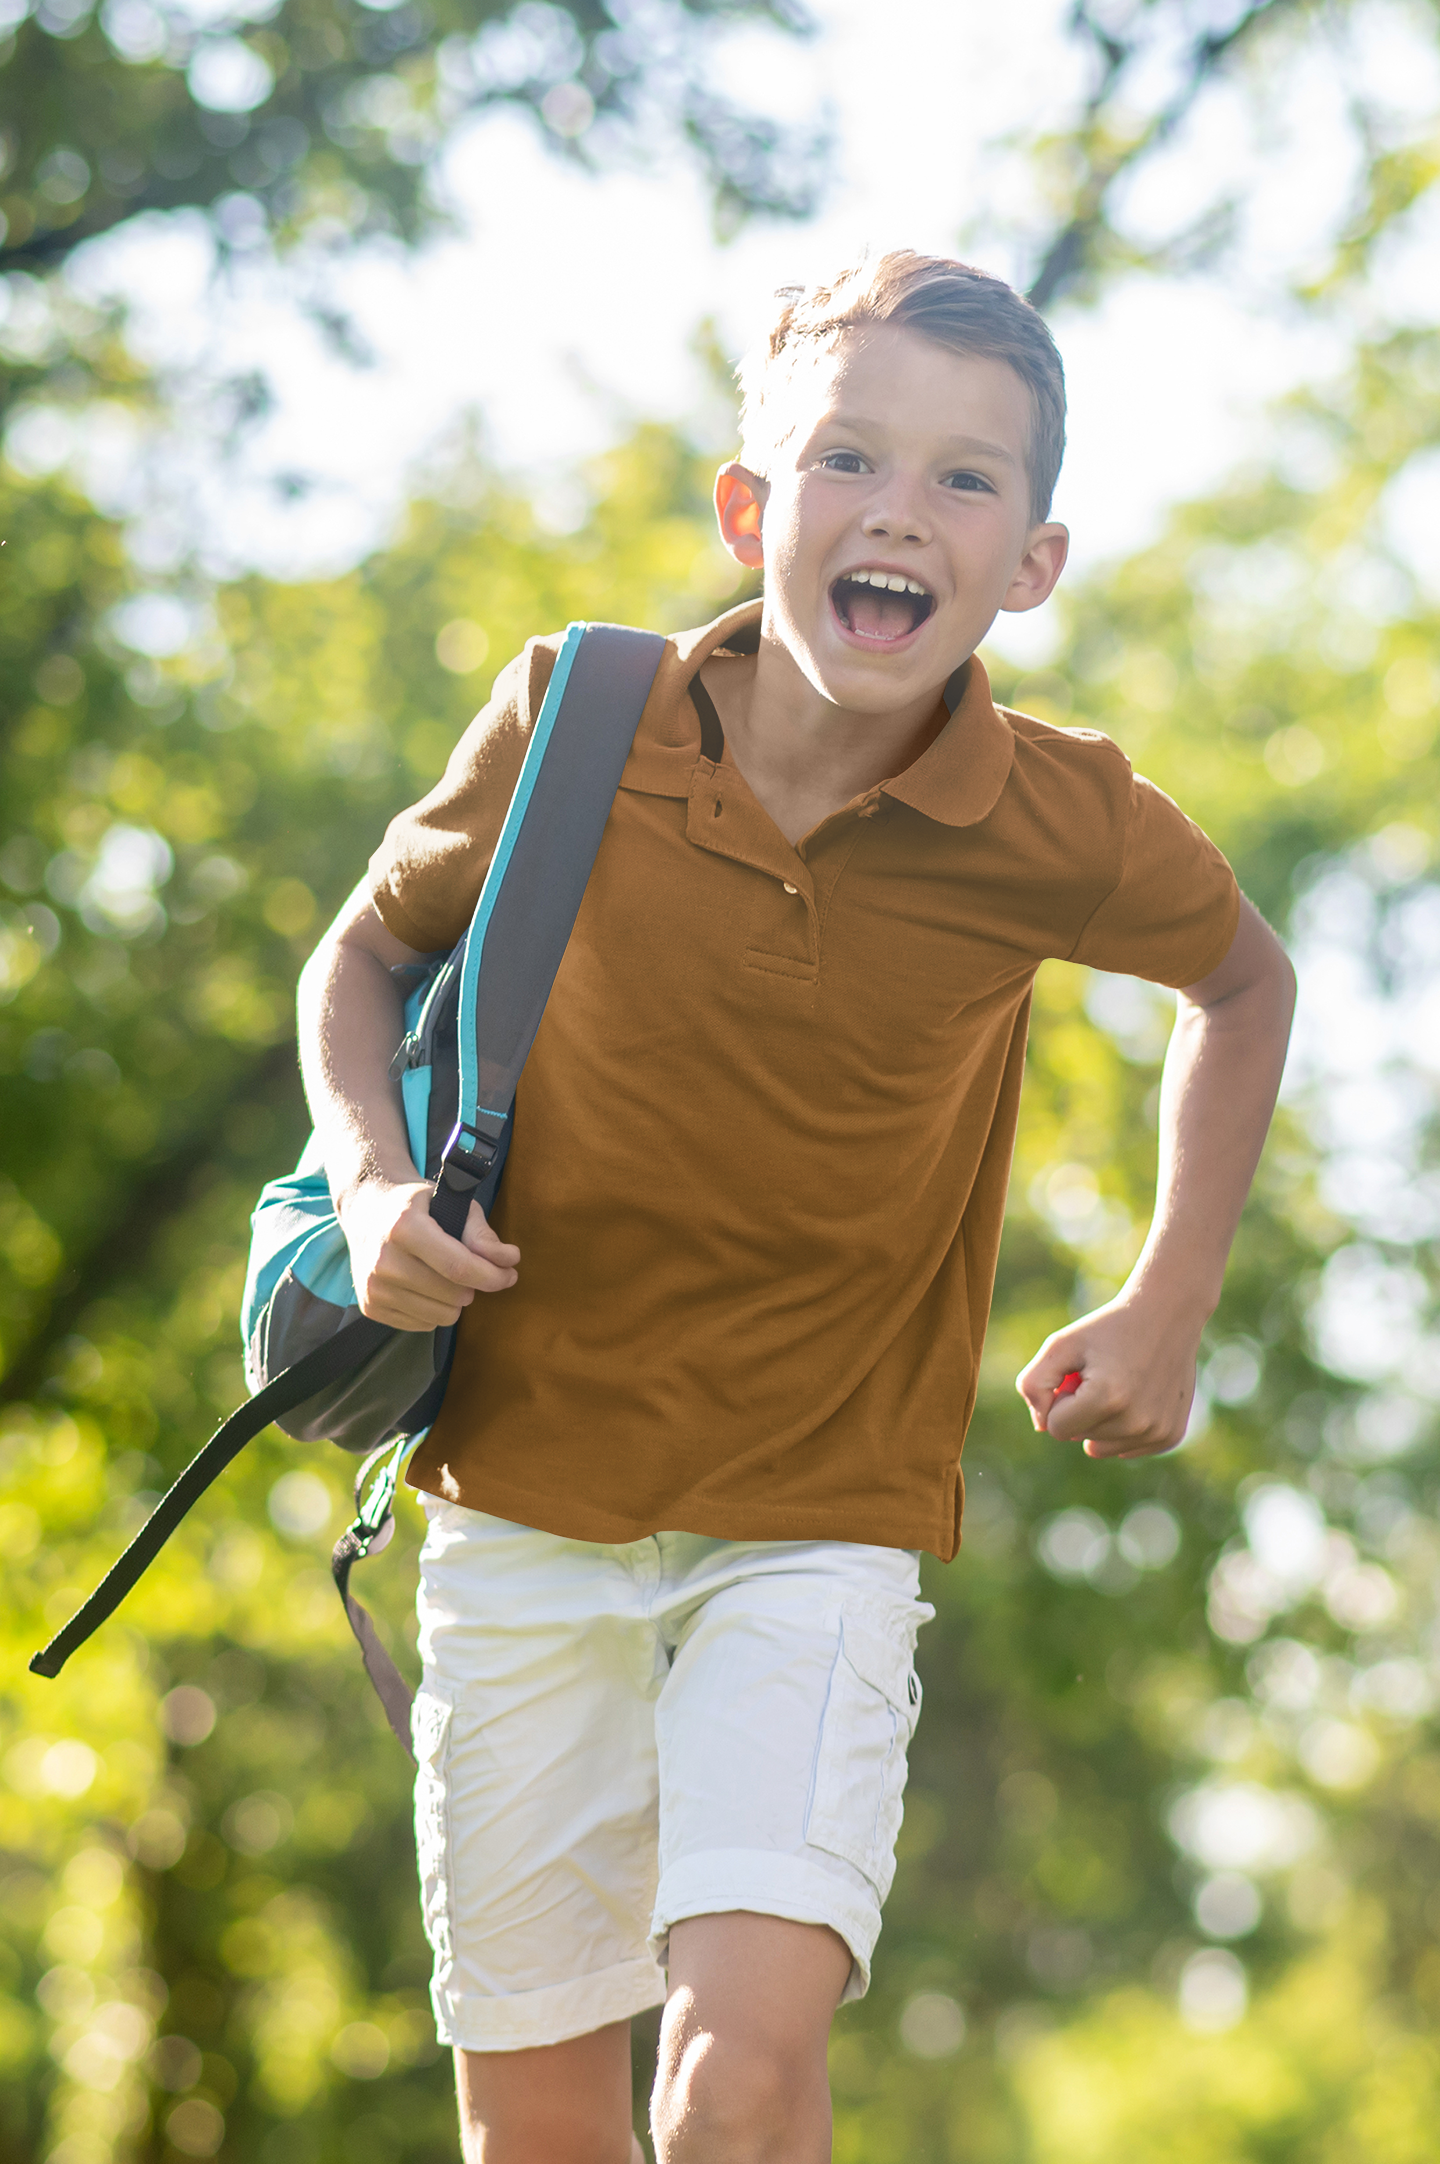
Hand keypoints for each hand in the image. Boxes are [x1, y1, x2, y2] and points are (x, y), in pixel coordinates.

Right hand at [338, 1176, 519, 1329]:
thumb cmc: (419, 1206)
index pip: (459, 1267)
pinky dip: (433, 1309)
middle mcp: (384, 1260)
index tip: (510, 1275)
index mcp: (405, 1227)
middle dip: (474, 1285)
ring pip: (442, 1316)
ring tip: (444, 1275)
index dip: (492, 1276)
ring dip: (454, 1300)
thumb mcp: (452, 1203)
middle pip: (453, 1296)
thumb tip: (508, 1261)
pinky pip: (423, 1324)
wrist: (367, 1211)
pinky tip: (424, 1285)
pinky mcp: (370, 1307)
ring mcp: (373, 1287)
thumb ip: (482, 1233)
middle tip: (470, 1268)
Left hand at [1015, 1293, 1199, 1459]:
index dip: (1060, 1398)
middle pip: (1080, 1437)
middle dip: (1081, 1408)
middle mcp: (1136, 1422)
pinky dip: (1124, 1427)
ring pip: (1102, 1447)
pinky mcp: (1171, 1436)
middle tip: (1103, 1373)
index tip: (1079, 1373)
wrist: (1167, 1315)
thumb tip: (1043, 1427)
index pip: (1056, 1428)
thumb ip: (1034, 1384)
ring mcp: (1157, 1431)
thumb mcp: (1060, 1345)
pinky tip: (1137, 1396)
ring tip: (1120, 1385)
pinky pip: (1127, 1448)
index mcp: (1106, 1398)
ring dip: (1101, 1420)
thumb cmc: (1107, 1329)